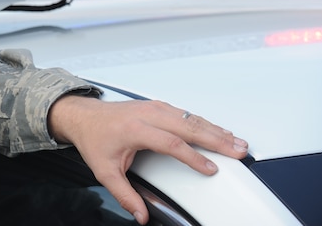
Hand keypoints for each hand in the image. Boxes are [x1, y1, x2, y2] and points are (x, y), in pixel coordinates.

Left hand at [47, 96, 248, 224]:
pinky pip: (185, 113)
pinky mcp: (157, 106)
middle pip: (187, 125)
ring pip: (190, 117)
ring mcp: (153, 107)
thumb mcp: (104, 171)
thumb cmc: (94, 140)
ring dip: (215, 129)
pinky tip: (219, 131)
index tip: (211, 169)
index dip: (193, 157)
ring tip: (237, 141)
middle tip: (239, 150)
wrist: (82, 116)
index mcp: (135, 129)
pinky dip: (204, 122)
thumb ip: (124, 194)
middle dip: (216, 138)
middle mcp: (147, 114)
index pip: (170, 143)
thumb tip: (140, 215)